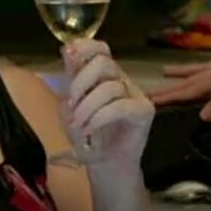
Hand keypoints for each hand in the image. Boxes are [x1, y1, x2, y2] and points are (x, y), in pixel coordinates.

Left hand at [59, 39, 154, 168]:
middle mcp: (120, 80)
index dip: (85, 46)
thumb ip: (71, 79)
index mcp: (103, 75)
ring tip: (77, 125)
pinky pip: (120, 106)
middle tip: (70, 103)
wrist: (105, 164)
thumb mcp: (70, 107)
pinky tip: (88, 129)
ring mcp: (135, 94)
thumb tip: (65, 48)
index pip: (100, 48)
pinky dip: (99, 117)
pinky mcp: (144, 111)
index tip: (69, 55)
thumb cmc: (87, 135)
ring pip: (109, 87)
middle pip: (104, 62)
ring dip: (87, 106)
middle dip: (81, 81)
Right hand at [148, 50, 210, 121]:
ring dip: (182, 73)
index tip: (152, 101)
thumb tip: (202, 115)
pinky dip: (199, 69)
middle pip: (190, 80)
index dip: (172, 96)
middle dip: (171, 87)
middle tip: (150, 93)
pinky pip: (209, 67)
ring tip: (165, 72)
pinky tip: (201, 69)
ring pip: (198, 69)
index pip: (191, 89)